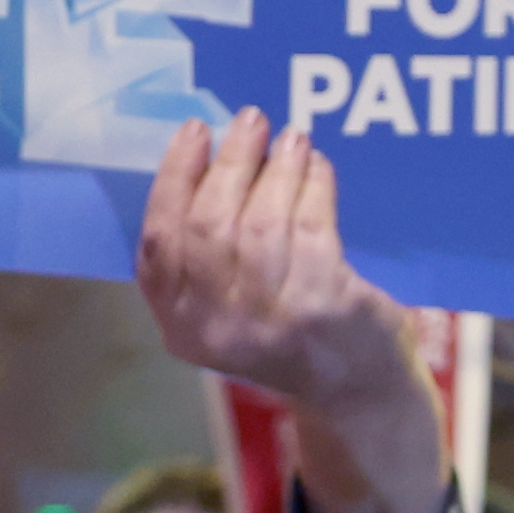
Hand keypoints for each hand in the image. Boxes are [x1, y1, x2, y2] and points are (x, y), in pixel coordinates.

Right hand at [140, 111, 441, 512]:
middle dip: (228, 163)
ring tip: (290, 137)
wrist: (355, 392)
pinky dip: (313, 186)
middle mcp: (218, 328)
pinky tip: (318, 166)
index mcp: (181, 326)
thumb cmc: (287, 332)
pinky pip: (311, 227)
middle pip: (209, 225)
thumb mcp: (226, 310)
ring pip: (261, 222)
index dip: (173, 180)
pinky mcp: (323, 306)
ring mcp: (271, 321)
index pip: (158, 243)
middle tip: (249, 120)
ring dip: (276, 168)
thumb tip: (206, 157)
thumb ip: (204, 255)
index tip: (193, 134)